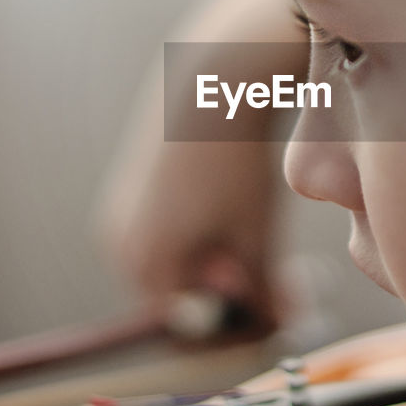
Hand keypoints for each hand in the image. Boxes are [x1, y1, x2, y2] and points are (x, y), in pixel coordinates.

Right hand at [95, 0, 305, 331]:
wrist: (211, 78)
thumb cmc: (237, 161)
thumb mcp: (259, 236)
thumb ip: (266, 293)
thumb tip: (281, 324)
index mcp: (146, 265)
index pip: (192, 328)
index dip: (241, 324)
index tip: (284, 306)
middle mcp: (120, 245)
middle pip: (182, 298)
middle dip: (235, 293)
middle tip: (285, 274)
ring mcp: (121, 213)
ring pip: (179, 264)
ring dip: (222, 263)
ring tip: (260, 231)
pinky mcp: (132, 186)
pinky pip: (170, 233)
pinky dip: (204, 234)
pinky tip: (236, 203)